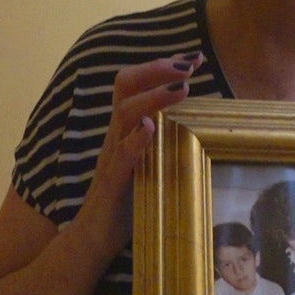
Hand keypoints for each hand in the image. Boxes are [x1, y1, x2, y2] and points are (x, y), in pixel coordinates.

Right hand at [73, 51, 203, 258]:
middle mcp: (117, 134)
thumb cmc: (128, 198)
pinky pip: (122, 156)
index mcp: (126, 128)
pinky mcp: (114, 182)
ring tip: (180, 87)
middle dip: (157, 69)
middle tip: (190, 64)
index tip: (195, 57)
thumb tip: (199, 125)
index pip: (138, 84)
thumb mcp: (151, 162)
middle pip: (126, 86)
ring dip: (153, 97)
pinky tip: (150, 128)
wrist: (95, 236)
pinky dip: (136, 140)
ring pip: (125, 113)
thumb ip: (165, 141)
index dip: (163, 67)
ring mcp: (113, 156)